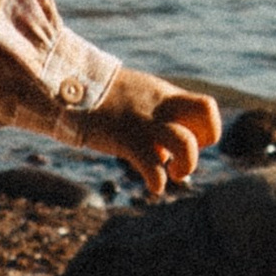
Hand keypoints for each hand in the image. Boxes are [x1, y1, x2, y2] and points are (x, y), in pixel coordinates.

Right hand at [85, 67, 220, 199]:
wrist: (68, 88)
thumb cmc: (99, 98)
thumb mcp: (135, 96)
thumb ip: (154, 116)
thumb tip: (162, 152)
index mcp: (164, 96)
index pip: (207, 106)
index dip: (206, 129)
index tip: (188, 140)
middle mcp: (160, 107)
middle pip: (207, 114)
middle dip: (204, 143)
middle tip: (181, 156)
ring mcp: (145, 123)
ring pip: (186, 144)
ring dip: (186, 166)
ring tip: (172, 173)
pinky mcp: (126, 140)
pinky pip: (154, 168)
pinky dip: (158, 183)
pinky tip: (153, 186)